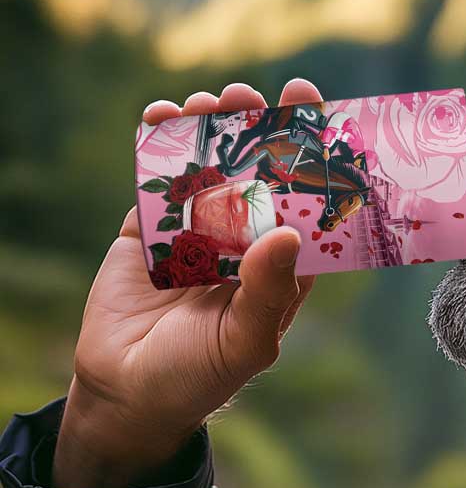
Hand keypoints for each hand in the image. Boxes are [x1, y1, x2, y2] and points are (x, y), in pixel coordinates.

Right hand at [52, 80, 321, 487]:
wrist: (127, 393)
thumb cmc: (200, 376)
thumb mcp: (245, 341)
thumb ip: (269, 291)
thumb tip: (289, 231)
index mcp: (280, 266)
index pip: (305, 204)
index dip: (311, 160)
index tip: (315, 114)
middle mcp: (243, 241)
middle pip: (258, 174)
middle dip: (258, 130)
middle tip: (253, 94)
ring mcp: (195, 232)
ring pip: (209, 168)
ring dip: (209, 130)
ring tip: (208, 101)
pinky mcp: (148, 230)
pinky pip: (156, 181)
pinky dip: (157, 147)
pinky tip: (160, 117)